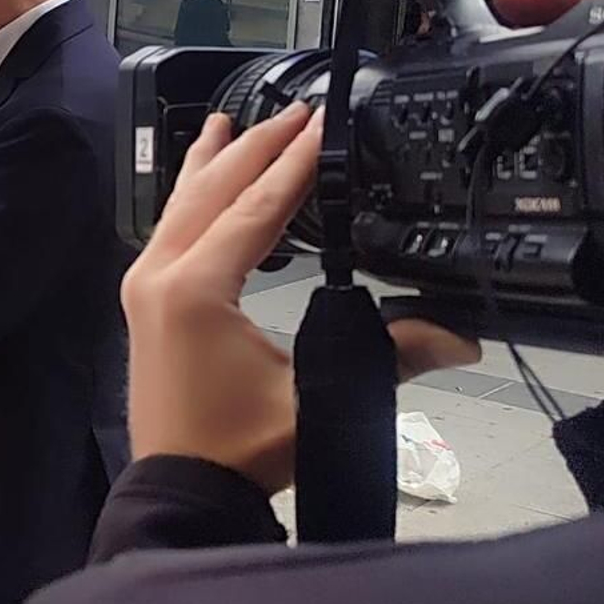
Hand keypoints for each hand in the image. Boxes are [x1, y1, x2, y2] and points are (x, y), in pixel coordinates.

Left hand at [122, 103, 477, 491]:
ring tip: (231, 121)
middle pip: (213, 191)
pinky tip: (200, 185)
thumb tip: (459, 336)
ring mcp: (144, 289)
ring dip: (214, 163)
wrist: (180, 490)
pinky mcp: (144, 304)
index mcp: (196, 290)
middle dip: (256, 147)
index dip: (294, 162)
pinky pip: (168, 230)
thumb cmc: (237, 451)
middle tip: (295, 112)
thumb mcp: (315, 398)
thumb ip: (389, 357)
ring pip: (181, 205)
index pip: (256, 207)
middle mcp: (160, 278)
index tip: (321, 122)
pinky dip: (191, 198)